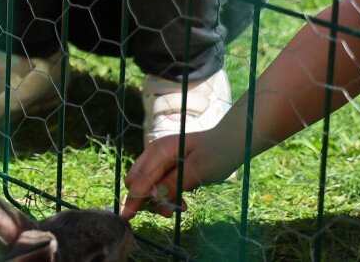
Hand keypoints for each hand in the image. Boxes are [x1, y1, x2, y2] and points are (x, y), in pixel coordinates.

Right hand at [121, 130, 239, 219]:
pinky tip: (181, 202)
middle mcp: (154, 154)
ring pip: (146, 185)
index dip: (134, 198)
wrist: (232, 143)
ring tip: (180, 206)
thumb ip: (174, 183)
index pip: (140, 178)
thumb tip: (152, 197)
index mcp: (159, 151)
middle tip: (168, 211)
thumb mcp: (198, 171)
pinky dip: (165, 196)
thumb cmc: (217, 153)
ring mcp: (159, 160)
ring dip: (158, 199)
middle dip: (146, 199)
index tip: (128, 217)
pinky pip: (157, 185)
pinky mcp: (166, 167)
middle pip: (136, 181)